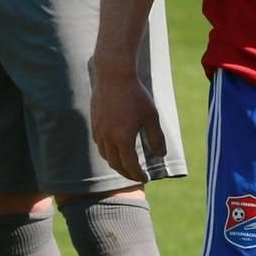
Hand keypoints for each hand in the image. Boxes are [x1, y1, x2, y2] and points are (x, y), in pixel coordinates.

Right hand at [90, 65, 162, 182]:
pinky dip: (107, 151)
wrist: (114, 75)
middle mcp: (108, 138)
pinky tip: (113, 148)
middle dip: (126, 173)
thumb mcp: (151, 117)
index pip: (130, 165)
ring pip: (105, 155)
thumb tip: (160, 155)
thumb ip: (156, 138)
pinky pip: (99, 143)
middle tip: (136, 176)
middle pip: (115, 164)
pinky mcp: (94, 121)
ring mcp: (99, 130)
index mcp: (123, 139)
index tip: (146, 179)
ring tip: (125, 165)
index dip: (138, 175)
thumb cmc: (136, 95)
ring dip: (115, 164)